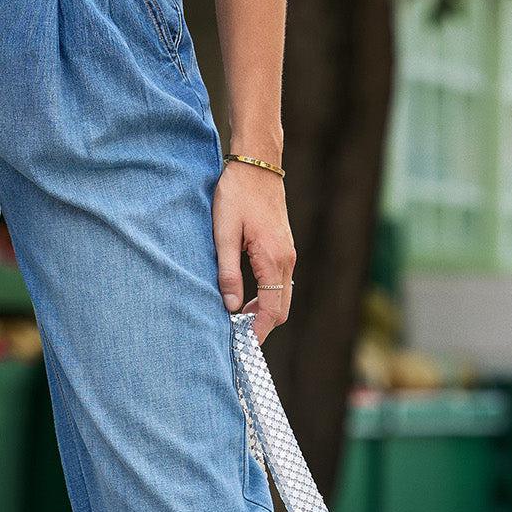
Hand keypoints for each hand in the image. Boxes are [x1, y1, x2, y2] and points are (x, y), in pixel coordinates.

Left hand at [212, 160, 294, 344]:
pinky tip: (244, 297)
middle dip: (260, 326)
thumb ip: (228, 272)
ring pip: (281, 296)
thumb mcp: (223, 234)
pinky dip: (266, 296)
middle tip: (235, 337)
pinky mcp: (283, 247)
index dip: (256, 332)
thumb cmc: (237, 195)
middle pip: (280, 309)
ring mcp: (288, 253)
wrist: (257, 164)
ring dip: (262, 311)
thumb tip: (230, 306)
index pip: (270, 310)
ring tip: (236, 320)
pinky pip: (279, 282)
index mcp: (274, 259)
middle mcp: (287, 260)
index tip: (241, 347)